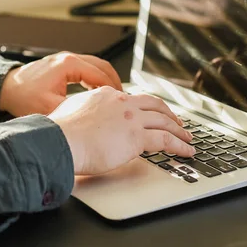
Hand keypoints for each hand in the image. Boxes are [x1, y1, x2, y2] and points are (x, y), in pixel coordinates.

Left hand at [0, 52, 121, 116]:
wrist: (7, 90)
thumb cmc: (23, 97)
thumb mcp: (51, 108)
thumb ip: (75, 109)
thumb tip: (95, 115)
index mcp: (68, 65)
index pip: (101, 74)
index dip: (113, 89)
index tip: (120, 101)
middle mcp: (68, 58)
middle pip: (102, 65)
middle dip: (115, 81)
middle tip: (122, 98)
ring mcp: (65, 60)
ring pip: (96, 65)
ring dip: (106, 79)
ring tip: (113, 95)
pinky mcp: (62, 64)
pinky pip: (86, 67)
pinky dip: (95, 78)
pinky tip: (98, 91)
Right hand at [48, 86, 195, 174]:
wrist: (59, 140)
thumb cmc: (59, 131)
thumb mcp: (71, 110)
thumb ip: (83, 110)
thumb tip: (82, 116)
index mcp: (106, 95)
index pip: (133, 99)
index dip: (146, 107)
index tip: (151, 113)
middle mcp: (122, 103)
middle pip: (154, 105)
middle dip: (169, 114)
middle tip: (178, 122)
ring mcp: (131, 119)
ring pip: (164, 122)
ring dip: (179, 131)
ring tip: (187, 138)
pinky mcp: (137, 137)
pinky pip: (166, 141)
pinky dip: (180, 146)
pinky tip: (186, 151)